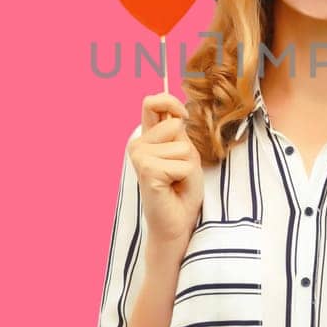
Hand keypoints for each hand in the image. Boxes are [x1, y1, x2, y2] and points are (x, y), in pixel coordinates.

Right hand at [126, 93, 204, 259]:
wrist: (176, 224)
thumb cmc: (182, 190)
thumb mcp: (185, 153)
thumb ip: (178, 131)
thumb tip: (177, 114)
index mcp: (147, 138)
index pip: (152, 102)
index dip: (170, 102)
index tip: (183, 116)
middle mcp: (138, 144)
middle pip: (175, 125)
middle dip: (188, 150)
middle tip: (179, 171)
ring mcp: (139, 156)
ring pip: (182, 147)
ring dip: (188, 166)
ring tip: (176, 181)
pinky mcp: (147, 170)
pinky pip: (182, 164)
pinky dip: (186, 177)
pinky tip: (172, 188)